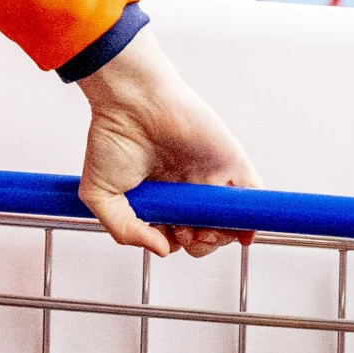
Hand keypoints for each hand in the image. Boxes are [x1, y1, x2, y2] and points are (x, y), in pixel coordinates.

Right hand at [72, 30, 255, 256]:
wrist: (132, 102)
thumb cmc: (113, 137)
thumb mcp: (101, 196)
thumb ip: (125, 231)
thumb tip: (161, 250)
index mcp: (160, 196)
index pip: (179, 234)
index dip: (178, 244)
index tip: (169, 240)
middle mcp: (186, 187)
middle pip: (207, 231)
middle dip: (200, 244)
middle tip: (187, 235)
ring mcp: (210, 176)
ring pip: (229, 219)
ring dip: (222, 235)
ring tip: (204, 231)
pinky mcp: (230, 162)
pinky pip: (252, 193)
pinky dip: (251, 214)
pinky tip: (240, 227)